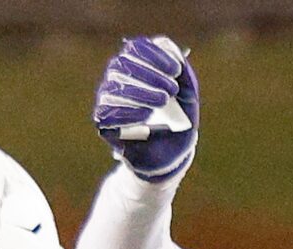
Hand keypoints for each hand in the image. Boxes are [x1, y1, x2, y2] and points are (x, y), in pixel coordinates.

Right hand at [93, 36, 198, 181]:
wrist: (171, 155)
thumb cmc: (178, 122)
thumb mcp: (188, 97)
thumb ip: (184, 73)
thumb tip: (172, 50)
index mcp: (137, 67)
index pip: (136, 48)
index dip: (155, 55)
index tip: (176, 70)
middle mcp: (118, 79)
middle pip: (122, 64)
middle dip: (150, 74)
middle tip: (172, 89)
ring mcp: (109, 100)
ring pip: (113, 87)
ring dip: (140, 92)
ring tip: (162, 101)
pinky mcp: (105, 122)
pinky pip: (107, 112)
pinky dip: (127, 112)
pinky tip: (145, 115)